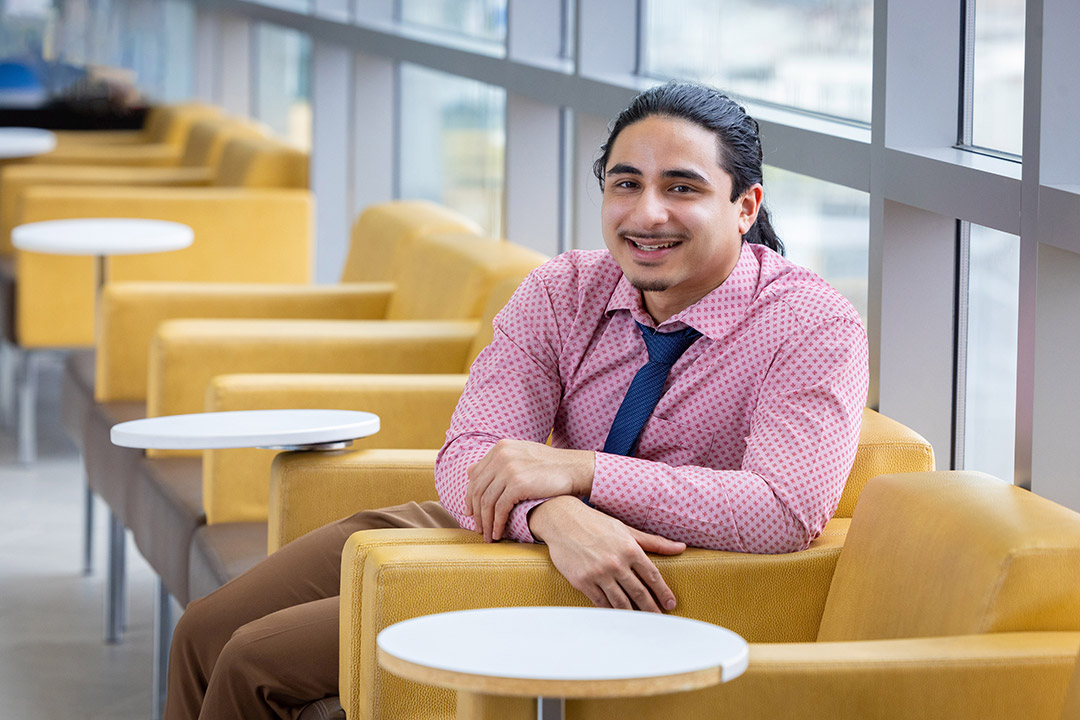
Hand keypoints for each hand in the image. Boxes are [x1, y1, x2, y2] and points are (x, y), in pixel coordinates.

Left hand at [465, 439, 594, 541]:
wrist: (574, 468)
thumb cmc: (550, 465)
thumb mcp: (521, 455)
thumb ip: (497, 462)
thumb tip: (470, 471)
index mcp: (500, 447)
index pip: (476, 475)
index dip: (470, 496)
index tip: (470, 512)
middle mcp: (501, 455)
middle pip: (478, 489)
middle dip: (476, 512)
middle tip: (478, 528)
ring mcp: (509, 469)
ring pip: (487, 501)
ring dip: (485, 522)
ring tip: (488, 536)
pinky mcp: (518, 484)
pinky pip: (499, 508)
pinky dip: (497, 523)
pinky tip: (498, 533)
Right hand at [528, 496, 685, 612]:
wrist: (562, 521)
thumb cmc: (596, 523)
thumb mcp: (627, 529)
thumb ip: (654, 542)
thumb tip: (681, 547)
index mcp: (629, 548)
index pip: (652, 576)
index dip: (663, 592)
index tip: (670, 604)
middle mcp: (616, 562)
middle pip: (639, 593)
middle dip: (651, 608)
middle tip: (660, 620)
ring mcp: (598, 574)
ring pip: (620, 602)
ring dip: (633, 615)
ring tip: (641, 623)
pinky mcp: (582, 582)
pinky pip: (600, 602)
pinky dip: (610, 611)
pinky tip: (618, 616)